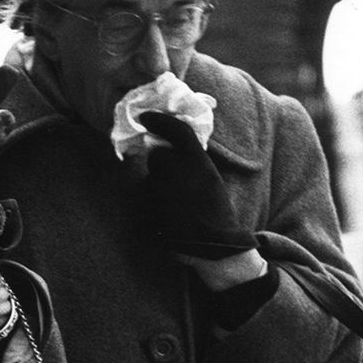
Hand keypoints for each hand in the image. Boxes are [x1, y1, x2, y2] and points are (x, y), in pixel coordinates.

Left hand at [138, 110, 256, 261]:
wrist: (215, 245)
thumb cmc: (216, 210)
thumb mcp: (210, 177)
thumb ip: (191, 160)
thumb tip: (169, 145)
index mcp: (197, 161)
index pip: (175, 129)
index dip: (159, 119)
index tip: (146, 116)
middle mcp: (177, 172)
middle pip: (157, 156)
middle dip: (161, 163)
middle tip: (174, 178)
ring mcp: (161, 191)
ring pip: (150, 178)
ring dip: (158, 185)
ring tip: (177, 202)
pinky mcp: (150, 209)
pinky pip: (146, 198)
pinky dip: (154, 203)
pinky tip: (170, 214)